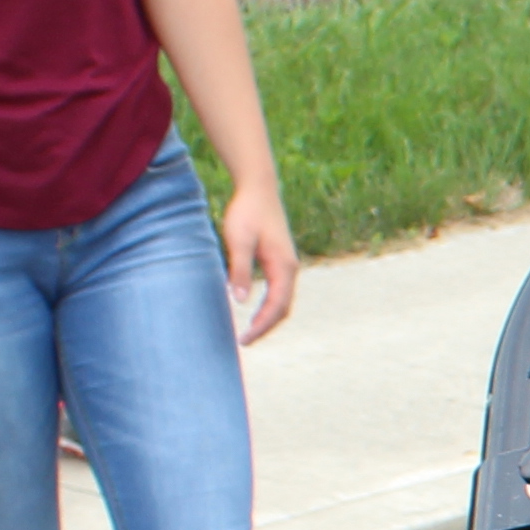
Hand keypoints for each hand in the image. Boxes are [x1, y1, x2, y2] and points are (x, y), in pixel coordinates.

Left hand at [223, 184, 300, 344]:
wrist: (258, 188)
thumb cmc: (246, 212)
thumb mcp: (239, 241)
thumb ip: (240, 270)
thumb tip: (239, 300)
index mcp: (283, 267)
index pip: (276, 307)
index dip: (261, 327)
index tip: (244, 340)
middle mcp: (290, 268)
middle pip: (283, 309)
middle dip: (266, 327)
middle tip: (245, 341)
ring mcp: (287, 264)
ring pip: (283, 301)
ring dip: (269, 318)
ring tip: (250, 331)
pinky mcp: (280, 259)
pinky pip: (280, 291)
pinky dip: (270, 306)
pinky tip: (255, 309)